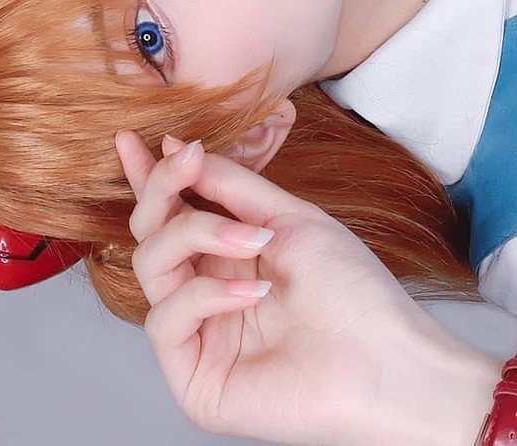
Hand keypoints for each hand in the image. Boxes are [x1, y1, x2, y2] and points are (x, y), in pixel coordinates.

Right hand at [115, 131, 495, 445]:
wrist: (386, 359)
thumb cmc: (353, 292)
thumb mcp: (292, 219)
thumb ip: (232, 186)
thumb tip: (181, 149)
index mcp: (233, 258)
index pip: (176, 214)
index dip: (151, 179)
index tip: (131, 139)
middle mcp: (210, 293)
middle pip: (152, 234)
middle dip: (164, 190)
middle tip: (188, 163)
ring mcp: (199, 335)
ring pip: (151, 267)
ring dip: (197, 235)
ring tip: (254, 241)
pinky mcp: (193, 377)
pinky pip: (165, 320)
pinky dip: (205, 295)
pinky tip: (252, 294)